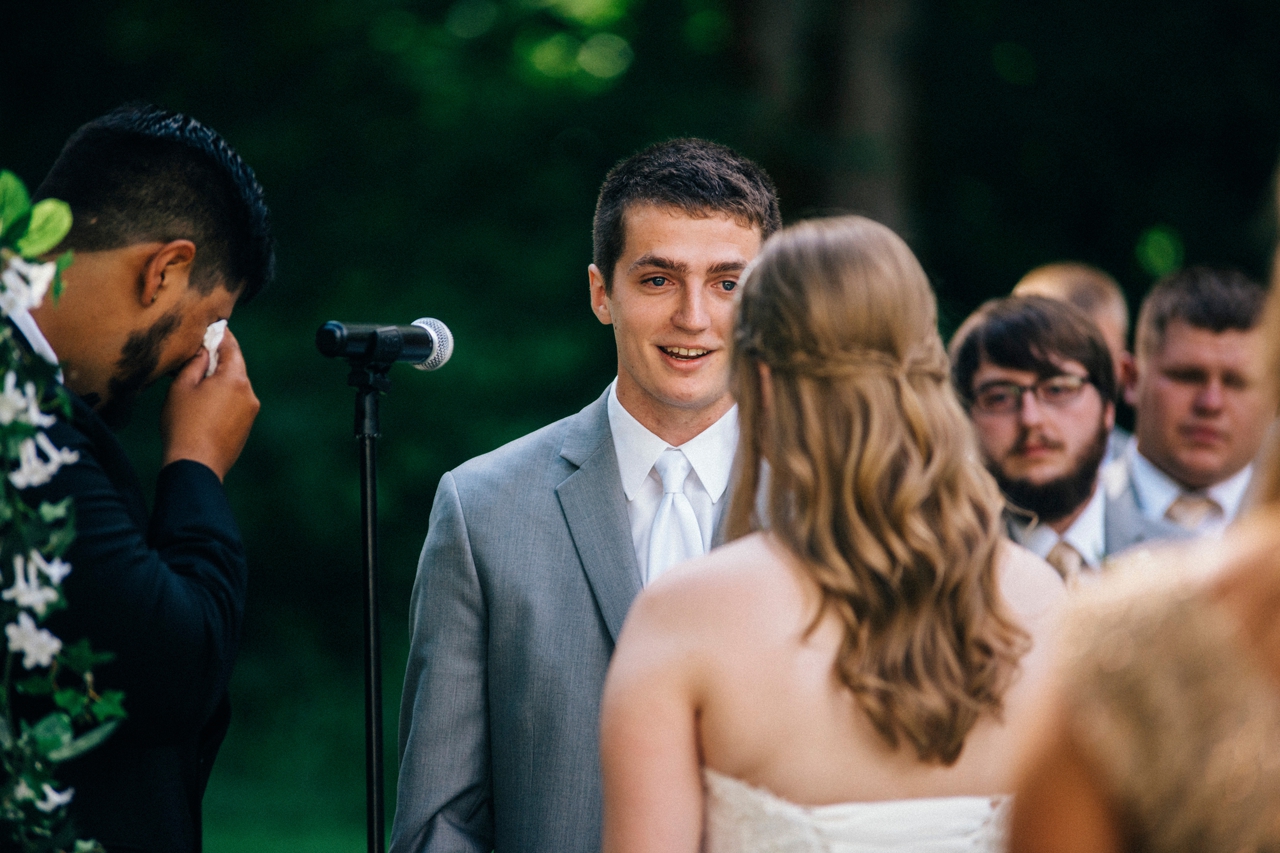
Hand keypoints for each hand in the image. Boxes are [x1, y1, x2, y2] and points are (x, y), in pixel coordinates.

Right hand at [161, 328, 259, 480]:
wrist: (196, 465)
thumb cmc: (184, 425)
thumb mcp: (181, 388)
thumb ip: (194, 364)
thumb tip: (203, 352)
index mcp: (235, 379)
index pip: (231, 348)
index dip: (222, 335)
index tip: (214, 327)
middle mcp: (249, 392)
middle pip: (235, 366)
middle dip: (219, 358)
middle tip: (201, 351)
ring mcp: (250, 411)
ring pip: (236, 385)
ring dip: (220, 379)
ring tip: (198, 380)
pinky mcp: (247, 425)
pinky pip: (236, 402)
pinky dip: (224, 396)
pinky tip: (206, 402)